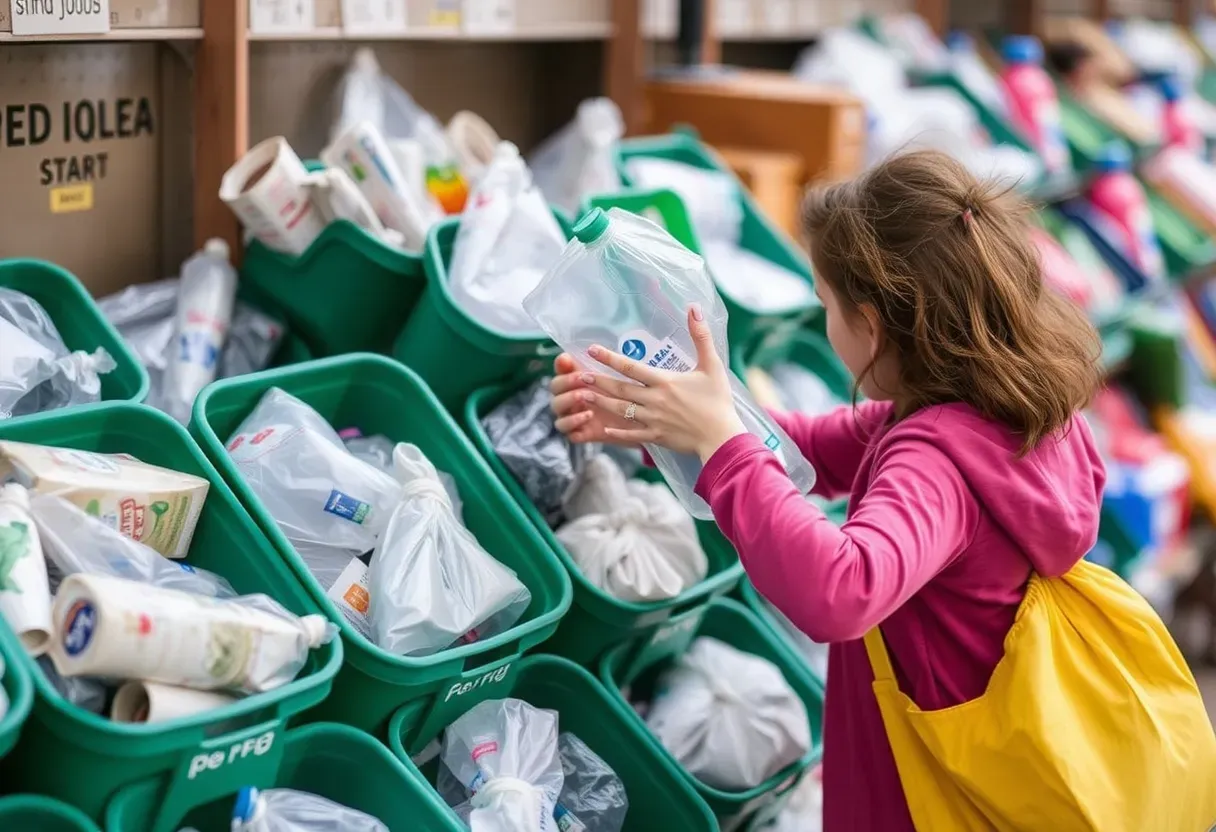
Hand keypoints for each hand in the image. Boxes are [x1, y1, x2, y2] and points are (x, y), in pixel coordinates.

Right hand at [550, 354, 640, 446]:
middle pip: (555, 389)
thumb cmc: (624, 396)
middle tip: (581, 378)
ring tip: (583, 396)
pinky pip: (567, 430)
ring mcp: (571, 417)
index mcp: (575, 382)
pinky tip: (588, 415)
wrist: (638, 423)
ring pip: (557, 409)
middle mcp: (568, 398)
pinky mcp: (578, 433)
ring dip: (567, 401)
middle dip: (566, 382)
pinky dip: (573, 422)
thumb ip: (603, 365)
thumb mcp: (617, 378)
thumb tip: (592, 349)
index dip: (561, 365)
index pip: (560, 371)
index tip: (567, 360)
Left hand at [578, 304, 746, 461]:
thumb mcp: (712, 365)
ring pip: (621, 410)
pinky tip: (605, 429)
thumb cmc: (718, 401)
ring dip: (601, 402)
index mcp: (664, 382)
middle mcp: (654, 400)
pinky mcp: (656, 436)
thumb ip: (701, 336)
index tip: (591, 350)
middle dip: (598, 380)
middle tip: (578, 374)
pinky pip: (632, 435)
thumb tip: (694, 308)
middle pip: (620, 388)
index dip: (610, 358)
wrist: (722, 437)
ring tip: (582, 396)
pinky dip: (618, 432)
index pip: (631, 367)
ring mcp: (653, 420)